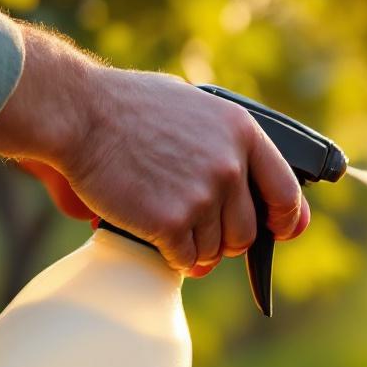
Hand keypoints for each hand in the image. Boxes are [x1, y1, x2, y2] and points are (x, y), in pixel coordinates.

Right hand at [0, 26, 309, 275]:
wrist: (80, 114)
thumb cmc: (128, 107)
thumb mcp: (193, 106)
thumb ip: (225, 140)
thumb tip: (246, 175)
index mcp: (241, 132)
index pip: (285, 191)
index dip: (286, 218)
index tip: (280, 230)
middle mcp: (229, 166)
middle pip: (246, 231)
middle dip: (226, 239)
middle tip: (200, 231)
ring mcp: (202, 196)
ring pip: (216, 250)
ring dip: (197, 249)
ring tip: (170, 228)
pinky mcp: (171, 222)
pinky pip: (187, 260)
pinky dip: (174, 258)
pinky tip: (158, 240)